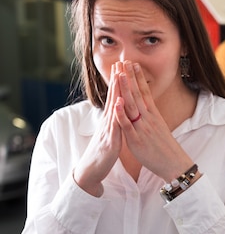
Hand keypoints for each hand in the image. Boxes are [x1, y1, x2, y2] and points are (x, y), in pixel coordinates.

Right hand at [73, 63, 123, 195]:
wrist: (91, 170)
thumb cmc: (103, 152)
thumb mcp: (111, 133)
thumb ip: (115, 121)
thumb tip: (119, 109)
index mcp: (110, 120)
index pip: (116, 97)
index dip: (119, 82)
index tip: (123, 66)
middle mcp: (108, 122)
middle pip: (113, 98)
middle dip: (117, 80)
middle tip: (119, 62)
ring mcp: (108, 130)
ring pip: (113, 108)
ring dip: (116, 92)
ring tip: (119, 76)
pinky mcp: (110, 141)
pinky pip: (114, 126)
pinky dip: (117, 114)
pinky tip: (120, 103)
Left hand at [114, 61, 193, 180]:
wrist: (173, 163)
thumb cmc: (164, 147)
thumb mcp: (158, 127)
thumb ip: (150, 117)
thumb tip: (146, 108)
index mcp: (153, 114)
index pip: (145, 91)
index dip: (138, 77)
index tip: (133, 64)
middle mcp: (148, 117)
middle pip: (137, 94)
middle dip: (130, 77)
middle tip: (125, 61)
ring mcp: (142, 127)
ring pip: (132, 105)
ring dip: (125, 89)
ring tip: (120, 74)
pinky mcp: (136, 139)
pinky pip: (128, 125)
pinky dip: (122, 114)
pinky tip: (117, 103)